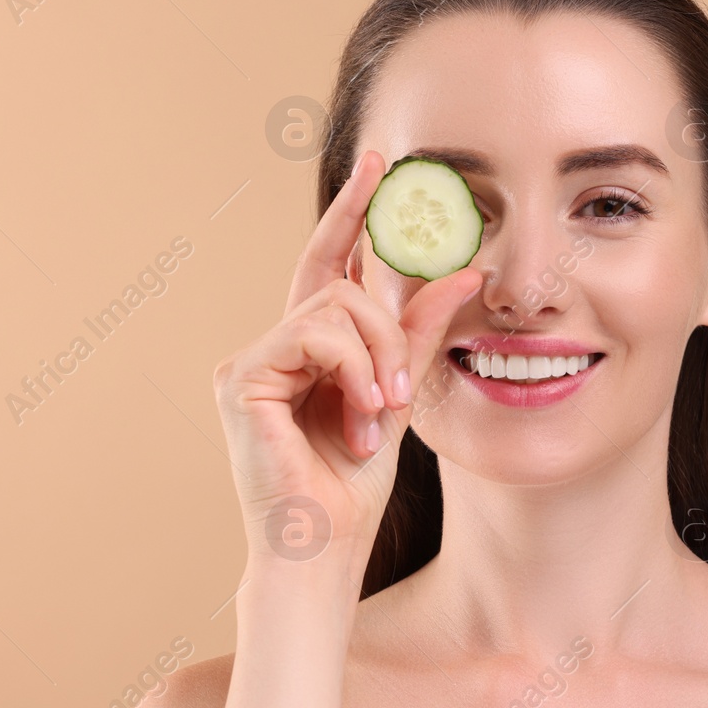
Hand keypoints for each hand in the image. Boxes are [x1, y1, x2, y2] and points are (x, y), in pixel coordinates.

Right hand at [212, 149, 482, 583]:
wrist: (324, 547)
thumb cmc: (354, 487)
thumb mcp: (400, 393)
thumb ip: (420, 330)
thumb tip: (466, 268)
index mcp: (309, 350)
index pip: (329, 262)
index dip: (351, 211)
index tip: (376, 160)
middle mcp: (273, 347)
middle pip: (339, 283)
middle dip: (386, 324)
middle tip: (401, 388)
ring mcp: (250, 360)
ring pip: (333, 305)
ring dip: (375, 358)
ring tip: (379, 413)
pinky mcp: (241, 377)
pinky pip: (315, 334)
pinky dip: (352, 372)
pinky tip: (359, 417)